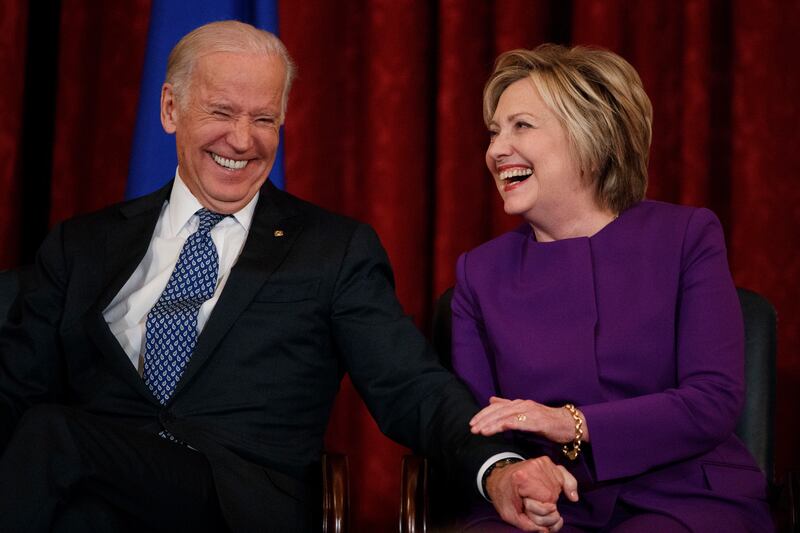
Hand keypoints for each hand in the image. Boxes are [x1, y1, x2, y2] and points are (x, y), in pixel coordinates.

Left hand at [470, 396, 588, 443]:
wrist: (569, 424)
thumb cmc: (548, 421)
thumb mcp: (526, 413)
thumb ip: (509, 406)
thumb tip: (491, 400)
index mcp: (518, 403)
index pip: (496, 407)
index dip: (483, 414)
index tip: (472, 423)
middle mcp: (522, 405)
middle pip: (497, 411)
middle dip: (483, 419)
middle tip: (471, 428)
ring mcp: (529, 411)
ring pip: (504, 416)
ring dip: (489, 424)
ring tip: (479, 431)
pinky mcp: (535, 421)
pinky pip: (516, 422)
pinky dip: (502, 426)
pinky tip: (494, 430)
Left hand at [485, 456, 577, 531]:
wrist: (498, 477)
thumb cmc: (503, 496)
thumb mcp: (509, 515)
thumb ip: (528, 525)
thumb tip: (548, 530)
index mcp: (522, 479)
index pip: (547, 503)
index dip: (540, 512)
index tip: (528, 508)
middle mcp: (534, 467)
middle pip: (554, 497)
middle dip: (546, 508)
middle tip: (531, 506)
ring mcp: (542, 463)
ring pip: (559, 490)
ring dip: (552, 499)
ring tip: (537, 498)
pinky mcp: (546, 462)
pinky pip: (565, 476)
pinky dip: (570, 485)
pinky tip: (571, 496)